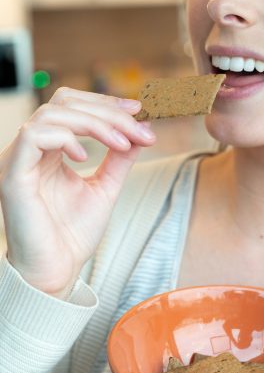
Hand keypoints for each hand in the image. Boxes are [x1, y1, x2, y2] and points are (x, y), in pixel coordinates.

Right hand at [0, 87, 155, 297]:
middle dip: (106, 110)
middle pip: (64, 102)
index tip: (138, 111)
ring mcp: (20, 159)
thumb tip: (140, 132)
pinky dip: (66, 139)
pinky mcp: (14, 174)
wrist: (57, 269)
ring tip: (122, 144)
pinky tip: (87, 157)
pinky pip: (34, 136)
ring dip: (94, 123)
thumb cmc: (74, 234)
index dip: (105, 103)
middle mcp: (33, 150)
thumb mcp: (104, 188)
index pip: (73, 107)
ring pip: (52, 114)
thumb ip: (119, 160)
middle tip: (138, 126)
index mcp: (51, 151)